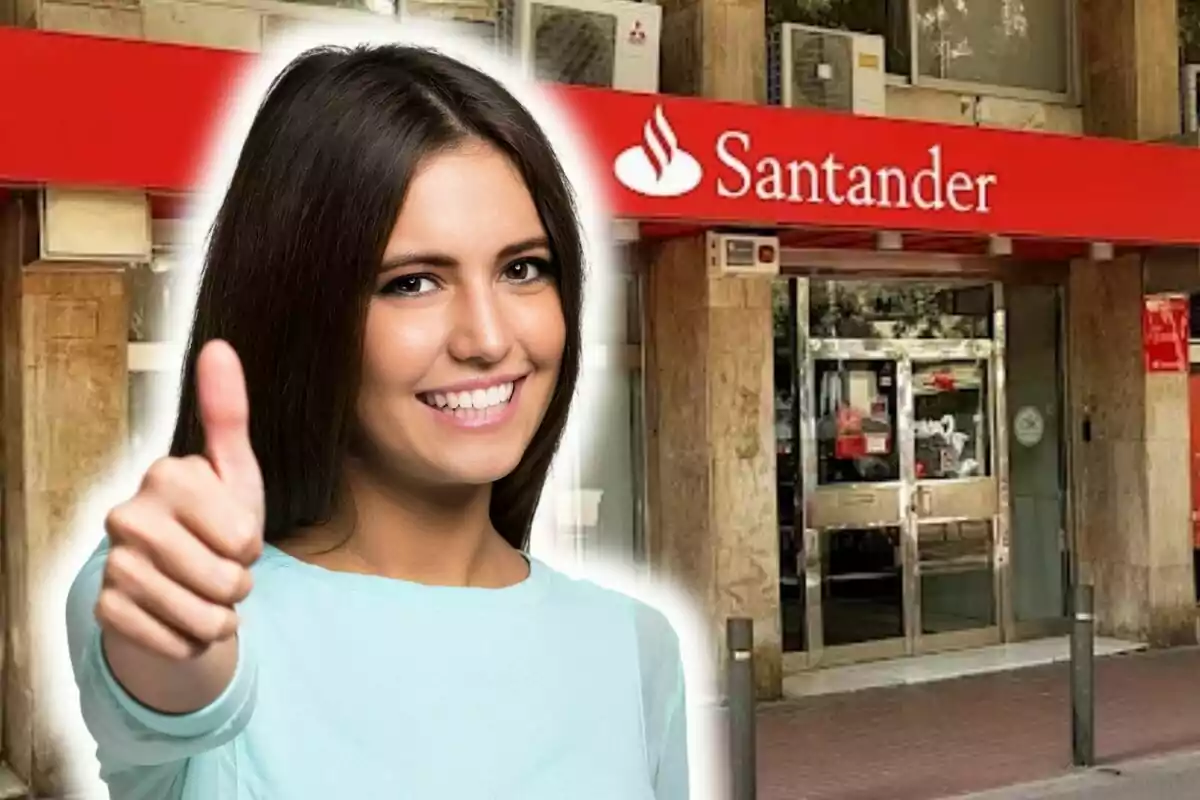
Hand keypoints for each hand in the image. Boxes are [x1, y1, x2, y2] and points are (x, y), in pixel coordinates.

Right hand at [97, 340, 264, 660]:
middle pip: (226, 580)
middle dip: (239, 587)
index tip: (235, 537)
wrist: (174, 584)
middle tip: (223, 572)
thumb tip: (219, 346)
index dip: (252, 548)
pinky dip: (190, 641)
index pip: (244, 537)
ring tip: (208, 599)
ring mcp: (112, 562)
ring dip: (218, 619)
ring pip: (201, 616)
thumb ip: (228, 412)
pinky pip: (172, 641)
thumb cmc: (213, 523)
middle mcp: (129, 514)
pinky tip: (180, 621)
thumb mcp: (234, 471)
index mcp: (167, 475)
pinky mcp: (104, 608)